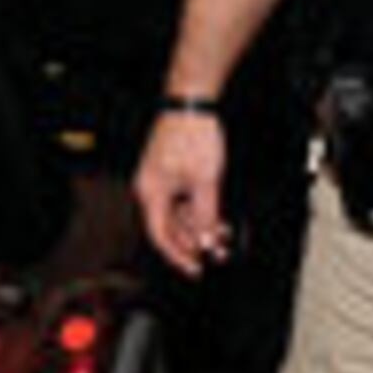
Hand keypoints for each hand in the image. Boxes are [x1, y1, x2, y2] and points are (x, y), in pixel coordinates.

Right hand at [134, 108, 233, 275]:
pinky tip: (215, 217)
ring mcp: (160, 180)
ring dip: (199, 227)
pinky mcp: (171, 171)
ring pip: (179, 215)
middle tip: (215, 254)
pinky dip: (198, 210)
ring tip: (221, 236)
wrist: (191, 103)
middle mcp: (151, 189)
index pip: (161, 237)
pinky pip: (182, 200)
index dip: (179, 257)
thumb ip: (205, 216)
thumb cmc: (190, 134)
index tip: (195, 269)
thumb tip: (208, 242)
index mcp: (151, 194)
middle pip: (170, 228)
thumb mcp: (205, 182)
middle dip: (194, 243)